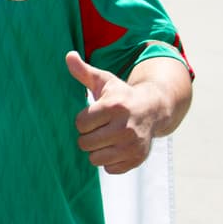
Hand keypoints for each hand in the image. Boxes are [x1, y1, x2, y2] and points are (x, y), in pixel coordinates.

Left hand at [67, 51, 157, 173]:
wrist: (154, 109)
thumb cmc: (122, 95)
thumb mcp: (104, 81)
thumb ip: (84, 71)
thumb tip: (68, 55)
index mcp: (114, 107)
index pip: (81, 124)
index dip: (83, 121)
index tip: (92, 116)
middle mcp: (125, 128)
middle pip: (86, 143)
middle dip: (87, 136)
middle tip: (98, 128)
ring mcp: (132, 146)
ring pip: (96, 158)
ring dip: (97, 150)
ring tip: (105, 138)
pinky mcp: (137, 159)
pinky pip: (110, 169)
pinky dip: (109, 161)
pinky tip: (115, 148)